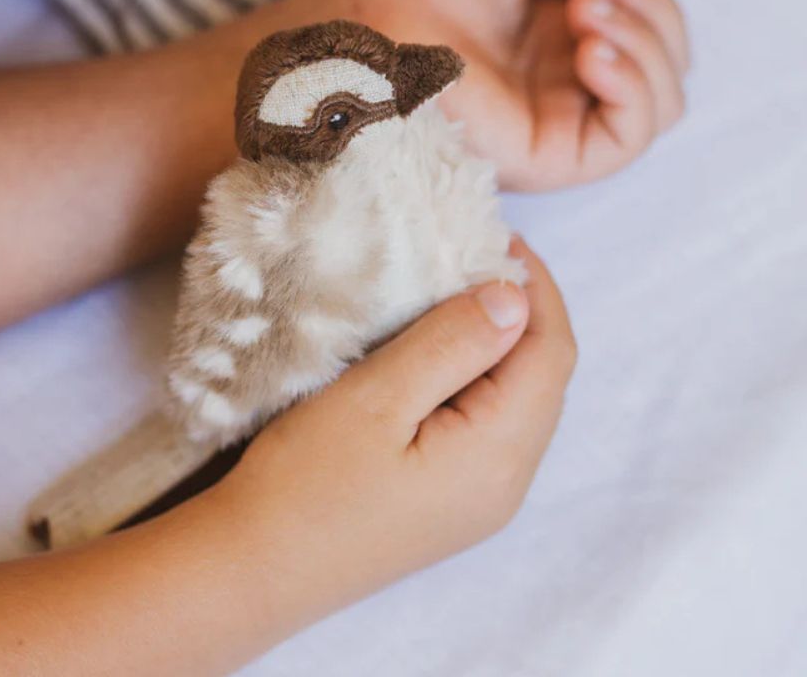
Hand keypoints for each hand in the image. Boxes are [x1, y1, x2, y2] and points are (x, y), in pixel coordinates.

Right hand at [222, 239, 575, 622]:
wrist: (256, 569)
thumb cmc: (307, 482)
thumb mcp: (378, 397)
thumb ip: (452, 344)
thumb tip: (514, 297)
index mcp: (499, 456)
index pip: (550, 353)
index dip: (535, 288)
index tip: (497, 237)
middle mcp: (507, 484)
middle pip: (543, 378)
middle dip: (522, 310)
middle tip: (475, 257)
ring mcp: (481, 499)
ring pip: (518, 401)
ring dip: (499, 343)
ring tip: (454, 295)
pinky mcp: (453, 502)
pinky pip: (490, 425)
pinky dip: (478, 378)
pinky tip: (438, 355)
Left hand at [341, 0, 689, 190]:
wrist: (358, 33)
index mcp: (559, 37)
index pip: (649, 17)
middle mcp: (568, 82)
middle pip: (667, 57)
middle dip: (650, 6)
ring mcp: (563, 120)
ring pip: (662, 98)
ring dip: (644, 40)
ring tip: (586, 9)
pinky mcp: (552, 156)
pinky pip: (629, 135)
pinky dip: (633, 86)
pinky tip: (593, 50)